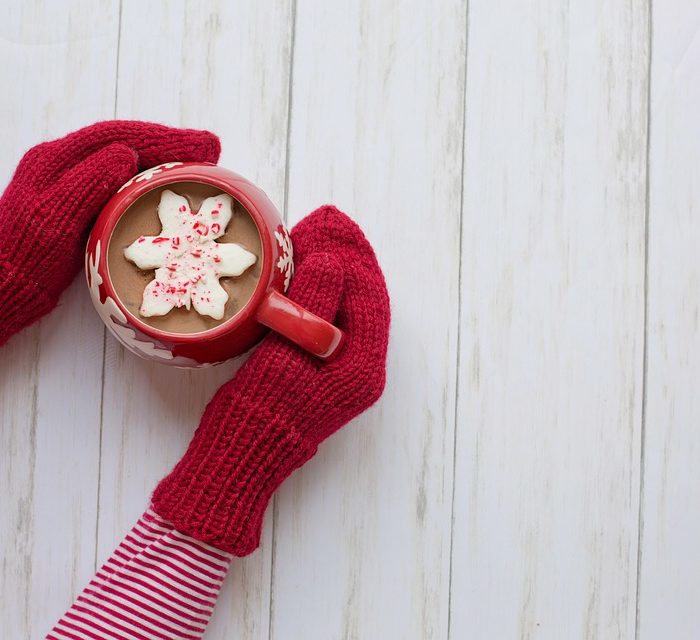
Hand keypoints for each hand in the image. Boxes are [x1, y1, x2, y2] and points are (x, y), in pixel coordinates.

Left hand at [0, 120, 220, 344]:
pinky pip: (123, 180)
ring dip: (164, 157)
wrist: (8, 283)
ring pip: (127, 159)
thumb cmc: (28, 253)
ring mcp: (76, 182)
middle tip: (211, 149)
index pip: (121, 137)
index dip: (165, 138)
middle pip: (127, 141)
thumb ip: (89, 180)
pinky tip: (168, 184)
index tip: (202, 145)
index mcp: (59, 158)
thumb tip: (127, 152)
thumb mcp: (57, 214)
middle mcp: (67, 162)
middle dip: (171, 143)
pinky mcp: (83, 203)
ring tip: (199, 162)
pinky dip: (151, 177)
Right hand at [152, 205, 390, 554]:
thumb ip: (312, 309)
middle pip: (363, 300)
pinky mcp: (321, 369)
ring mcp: (342, 369)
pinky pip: (330, 319)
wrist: (239, 458)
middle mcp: (360, 368)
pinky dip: (320, 292)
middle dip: (347, 258)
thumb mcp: (285, 359)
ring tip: (316, 236)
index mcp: (362, 368)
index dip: (352, 257)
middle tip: (327, 221)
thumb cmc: (259, 414)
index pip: (370, 298)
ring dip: (334, 272)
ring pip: (347, 308)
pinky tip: (304, 271)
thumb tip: (332, 261)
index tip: (332, 225)